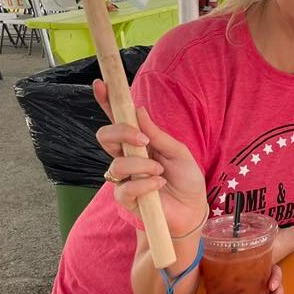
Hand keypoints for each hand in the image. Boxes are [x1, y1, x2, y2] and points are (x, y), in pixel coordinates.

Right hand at [93, 79, 206, 235]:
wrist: (193, 209)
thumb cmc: (186, 179)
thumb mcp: (179, 152)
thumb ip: (158, 134)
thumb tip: (139, 110)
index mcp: (139, 142)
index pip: (118, 120)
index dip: (107, 102)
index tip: (101, 84)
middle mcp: (127, 157)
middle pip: (105, 136)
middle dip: (121, 133)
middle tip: (143, 140)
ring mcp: (124, 178)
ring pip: (116, 163)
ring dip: (141, 165)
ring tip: (160, 171)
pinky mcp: (126, 199)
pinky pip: (125, 187)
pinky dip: (145, 183)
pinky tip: (159, 183)